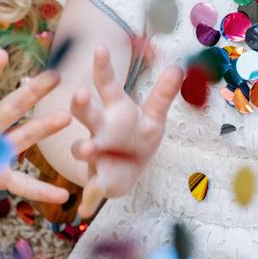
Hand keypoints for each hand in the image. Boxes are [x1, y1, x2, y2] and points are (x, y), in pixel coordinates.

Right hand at [70, 45, 182, 216]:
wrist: (128, 169)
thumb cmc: (137, 135)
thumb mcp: (153, 116)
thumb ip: (163, 94)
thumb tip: (179, 67)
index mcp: (115, 110)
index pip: (107, 84)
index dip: (103, 67)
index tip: (100, 48)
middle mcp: (100, 129)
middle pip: (87, 113)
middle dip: (81, 106)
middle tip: (79, 95)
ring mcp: (95, 153)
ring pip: (84, 149)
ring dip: (84, 150)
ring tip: (87, 151)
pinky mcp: (97, 180)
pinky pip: (92, 190)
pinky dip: (89, 200)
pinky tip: (85, 210)